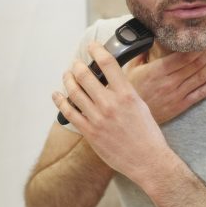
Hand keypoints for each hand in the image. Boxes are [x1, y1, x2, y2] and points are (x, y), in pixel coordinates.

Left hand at [53, 42, 170, 182]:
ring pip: (74, 92)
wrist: (148, 160)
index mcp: (127, 94)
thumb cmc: (147, 134)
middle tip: (76, 63)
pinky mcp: (89, 132)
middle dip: (77, 66)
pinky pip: (69, 112)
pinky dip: (60, 101)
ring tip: (67, 75)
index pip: (108, 63)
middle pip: (85, 75)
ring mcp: (98, 118)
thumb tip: (112, 77)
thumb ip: (125, 90)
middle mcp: (110, 104)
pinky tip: (57, 95)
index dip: (97, 50)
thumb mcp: (141, 104)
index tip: (92, 46)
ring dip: (68, 80)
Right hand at [124, 29, 205, 123]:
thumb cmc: (129, 93)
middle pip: (196, 62)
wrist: (128, 120)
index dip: (199, 44)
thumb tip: (151, 38)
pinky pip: (201, 93)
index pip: (183, 56)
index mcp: (157, 71)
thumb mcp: (130, 71)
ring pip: (201, 76)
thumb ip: (141, 54)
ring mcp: (177, 94)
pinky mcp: (181, 105)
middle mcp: (170, 82)